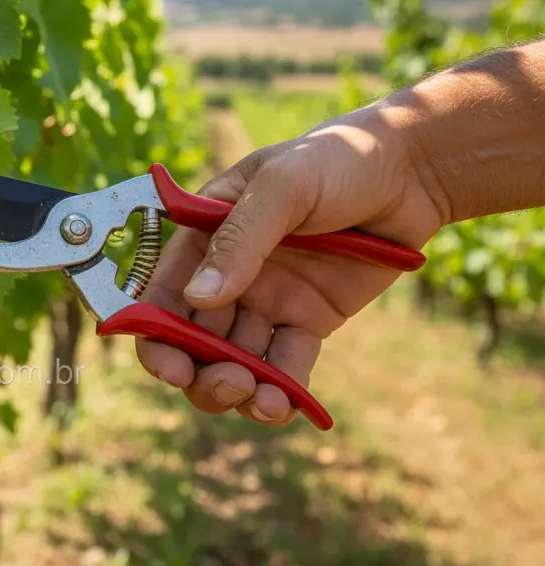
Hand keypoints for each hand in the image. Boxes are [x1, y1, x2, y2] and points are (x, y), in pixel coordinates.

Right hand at [135, 110, 445, 425]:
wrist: (411, 170)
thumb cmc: (336, 159)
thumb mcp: (283, 186)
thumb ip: (240, 240)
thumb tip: (197, 299)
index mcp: (204, 236)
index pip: (162, 293)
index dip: (154, 335)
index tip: (171, 367)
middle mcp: (229, 274)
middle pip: (193, 340)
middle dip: (201, 373)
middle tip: (230, 383)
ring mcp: (269, 301)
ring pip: (235, 361)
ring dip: (238, 390)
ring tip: (262, 399)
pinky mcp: (309, 321)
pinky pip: (285, 366)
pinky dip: (281, 392)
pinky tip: (287, 406)